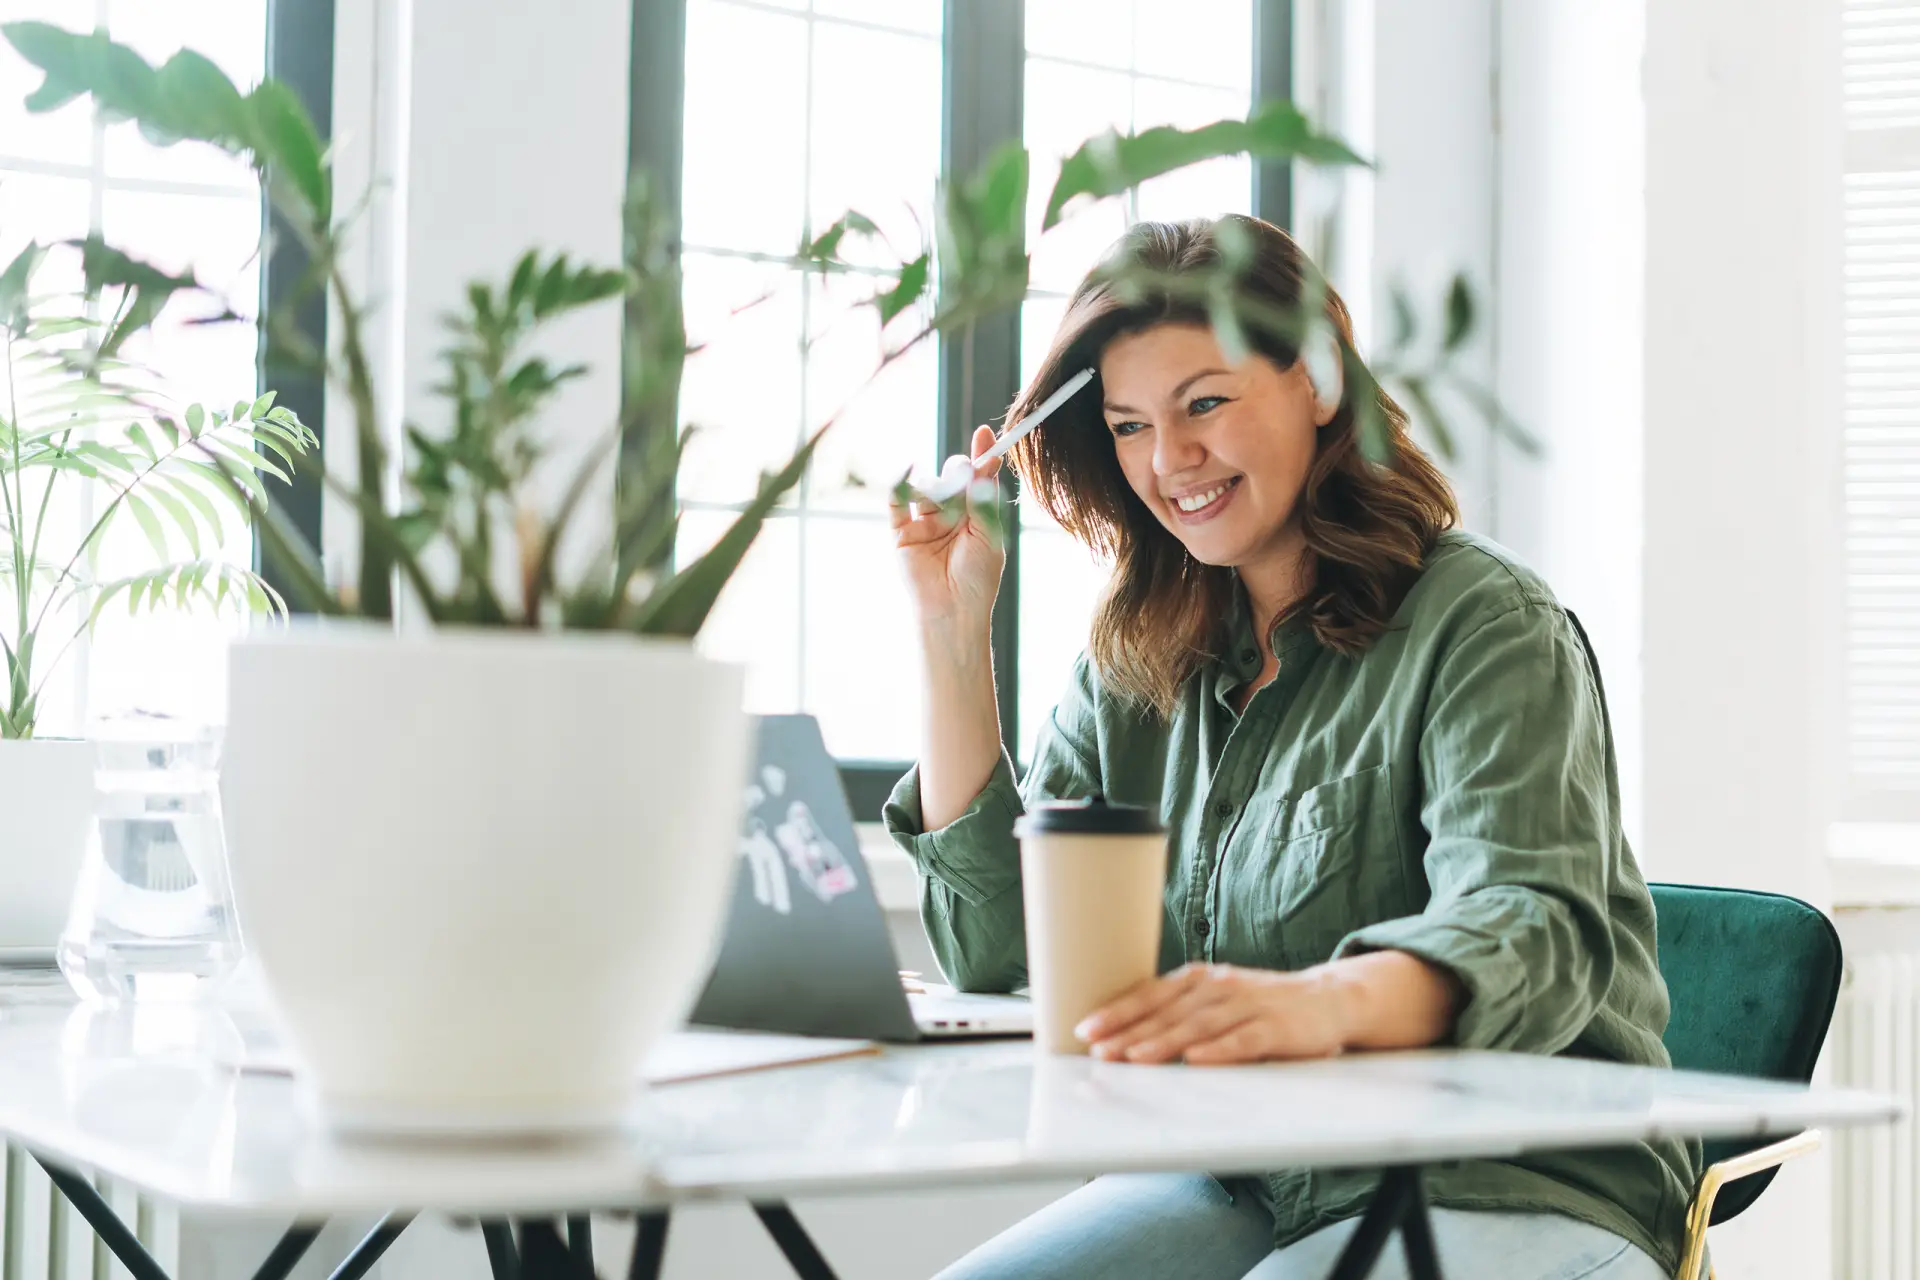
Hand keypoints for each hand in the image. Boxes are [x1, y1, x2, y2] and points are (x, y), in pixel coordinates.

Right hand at [891, 424, 1004, 635]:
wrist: (952, 610)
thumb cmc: (977, 578)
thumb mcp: (988, 534)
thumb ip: (984, 498)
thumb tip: (985, 462)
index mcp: (975, 516)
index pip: (978, 479)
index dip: (982, 456)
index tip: (987, 436)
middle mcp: (950, 516)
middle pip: (951, 477)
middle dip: (958, 473)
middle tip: (964, 477)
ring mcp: (925, 523)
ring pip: (927, 487)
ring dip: (936, 486)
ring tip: (943, 503)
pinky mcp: (902, 532)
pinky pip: (897, 502)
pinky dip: (900, 484)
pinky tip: (908, 471)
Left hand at [1074, 963, 1352, 1065]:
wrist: (1328, 998)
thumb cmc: (1261, 1004)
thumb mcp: (1216, 999)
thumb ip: (1180, 1011)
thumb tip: (1126, 1035)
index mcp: (1198, 979)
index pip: (1150, 994)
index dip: (1118, 1011)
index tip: (1086, 1029)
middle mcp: (1218, 986)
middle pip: (1168, 1011)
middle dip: (1130, 1031)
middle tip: (1099, 1049)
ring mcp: (1248, 1005)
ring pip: (1199, 1025)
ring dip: (1164, 1041)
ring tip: (1134, 1058)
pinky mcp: (1276, 1028)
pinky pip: (1243, 1040)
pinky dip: (1219, 1050)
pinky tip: (1196, 1061)